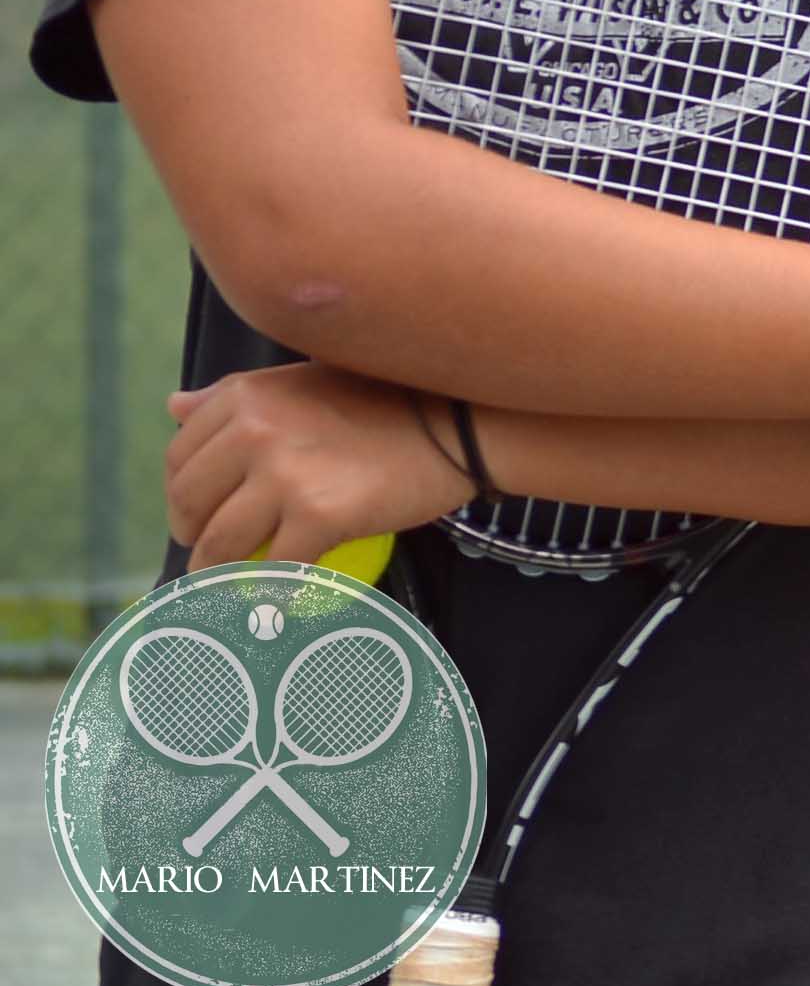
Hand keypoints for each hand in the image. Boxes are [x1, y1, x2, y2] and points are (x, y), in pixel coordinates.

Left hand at [164, 364, 470, 572]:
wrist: (459, 421)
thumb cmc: (386, 400)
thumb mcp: (303, 382)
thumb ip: (236, 398)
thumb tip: (173, 406)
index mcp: (246, 396)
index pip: (179, 456)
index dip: (183, 495)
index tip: (200, 516)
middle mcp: (255, 429)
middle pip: (190, 503)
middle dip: (194, 538)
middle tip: (215, 554)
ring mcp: (285, 474)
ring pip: (221, 545)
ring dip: (220, 577)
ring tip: (237, 587)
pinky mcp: (319, 515)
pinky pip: (274, 571)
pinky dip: (272, 595)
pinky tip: (280, 603)